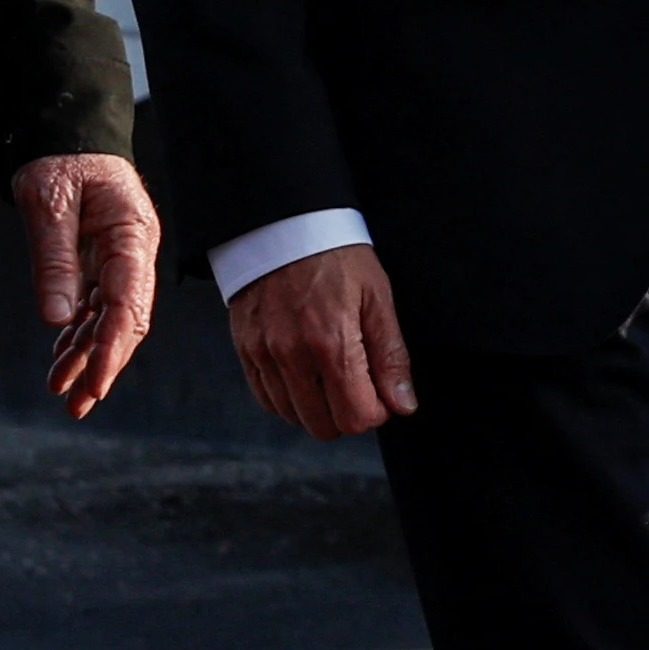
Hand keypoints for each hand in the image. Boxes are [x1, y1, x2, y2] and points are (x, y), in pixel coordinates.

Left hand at [14, 151, 160, 416]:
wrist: (64, 134)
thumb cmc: (59, 160)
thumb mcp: (48, 203)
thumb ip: (54, 259)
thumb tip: (57, 320)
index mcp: (132, 234)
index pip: (128, 304)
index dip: (111, 349)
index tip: (94, 384)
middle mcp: (134, 251)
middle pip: (126, 321)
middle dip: (103, 365)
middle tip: (77, 404)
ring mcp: (122, 258)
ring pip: (110, 320)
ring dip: (87, 356)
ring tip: (60, 390)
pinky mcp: (104, 261)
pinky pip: (95, 307)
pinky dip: (78, 335)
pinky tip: (61, 360)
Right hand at [225, 241, 414, 440]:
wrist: (283, 222)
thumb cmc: (335, 255)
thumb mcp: (376, 297)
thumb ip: (390, 356)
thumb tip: (403, 404)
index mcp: (332, 344)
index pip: (356, 417)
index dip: (376, 411)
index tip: (379, 390)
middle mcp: (292, 356)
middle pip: (324, 426)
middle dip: (347, 413)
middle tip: (357, 382)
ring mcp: (263, 355)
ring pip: (293, 417)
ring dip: (317, 407)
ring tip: (329, 372)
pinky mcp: (245, 350)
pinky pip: (266, 399)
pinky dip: (288, 397)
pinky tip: (303, 373)